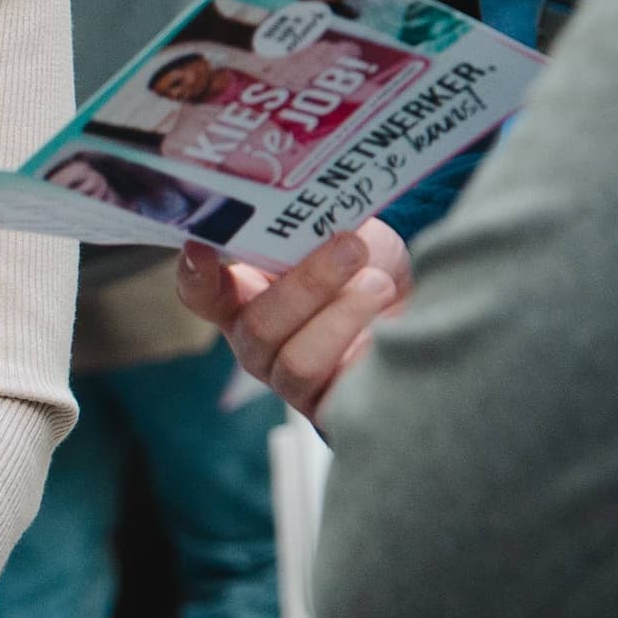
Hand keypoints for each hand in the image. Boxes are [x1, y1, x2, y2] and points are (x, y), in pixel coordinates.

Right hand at [182, 217, 410, 424]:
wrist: (421, 309)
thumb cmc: (370, 267)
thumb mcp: (343, 230)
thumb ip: (315, 224)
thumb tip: (309, 208)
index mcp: (245, 294)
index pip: (200, 293)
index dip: (195, 274)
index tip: (202, 245)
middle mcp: (258, 342)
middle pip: (257, 326)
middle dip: (308, 283)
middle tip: (352, 247)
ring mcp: (289, 381)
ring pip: (297, 361)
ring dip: (344, 315)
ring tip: (379, 284)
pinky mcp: (327, 409)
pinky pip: (335, 387)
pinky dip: (361, 345)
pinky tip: (386, 322)